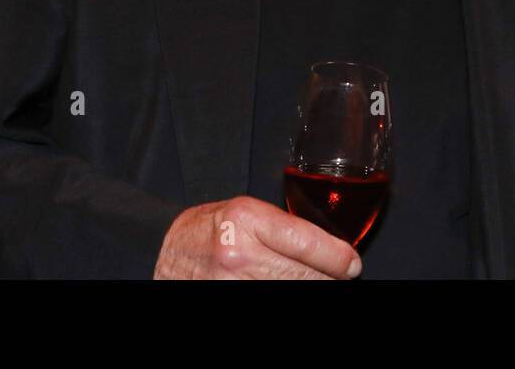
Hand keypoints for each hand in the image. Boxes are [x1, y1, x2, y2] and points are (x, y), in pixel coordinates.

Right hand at [153, 196, 362, 279]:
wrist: (163, 249)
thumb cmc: (209, 228)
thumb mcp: (246, 212)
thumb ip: (286, 227)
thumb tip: (334, 250)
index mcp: (247, 218)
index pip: (309, 243)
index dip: (338, 258)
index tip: (351, 265)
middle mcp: (238, 253)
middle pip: (306, 276)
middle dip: (328, 279)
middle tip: (338, 277)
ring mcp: (230, 284)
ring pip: (292, 291)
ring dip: (309, 287)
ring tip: (314, 281)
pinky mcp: (226, 300)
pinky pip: (273, 301)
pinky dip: (285, 295)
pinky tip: (289, 287)